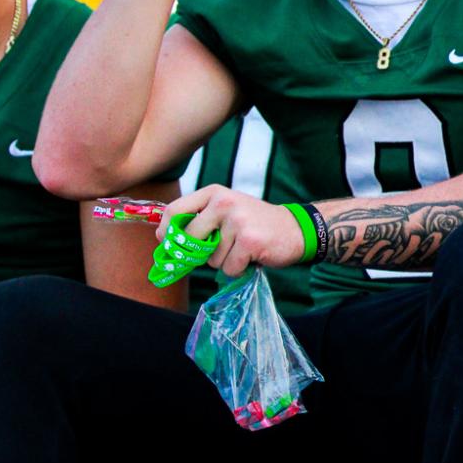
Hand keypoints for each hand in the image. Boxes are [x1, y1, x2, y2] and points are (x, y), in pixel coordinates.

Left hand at [160, 186, 305, 276]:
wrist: (296, 229)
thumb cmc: (255, 223)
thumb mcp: (227, 210)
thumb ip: (200, 220)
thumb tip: (167, 242)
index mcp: (214, 193)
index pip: (175, 210)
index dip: (166, 231)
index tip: (167, 244)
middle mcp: (224, 203)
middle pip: (191, 239)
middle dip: (201, 252)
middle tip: (220, 250)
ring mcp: (237, 221)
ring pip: (211, 258)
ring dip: (225, 262)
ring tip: (242, 249)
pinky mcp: (249, 241)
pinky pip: (229, 268)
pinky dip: (239, 269)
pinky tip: (252, 257)